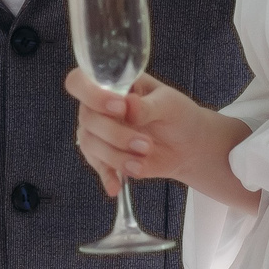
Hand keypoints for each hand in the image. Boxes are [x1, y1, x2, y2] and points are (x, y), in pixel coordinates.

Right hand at [62, 69, 258, 210]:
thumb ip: (147, 105)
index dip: (92, 94)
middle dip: (116, 134)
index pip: (80, 82)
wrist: (187, 144)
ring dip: (116, 155)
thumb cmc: (177, 114)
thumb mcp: (169, 103)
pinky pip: (97, 166)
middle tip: (146, 143)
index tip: (119, 108)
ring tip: (143, 160)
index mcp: (111, 85)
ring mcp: (99, 133)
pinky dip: (106, 176)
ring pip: (90, 144)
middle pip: (87, 118)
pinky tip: (115, 186)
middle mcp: (98, 107)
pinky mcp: (105, 157)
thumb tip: (128, 104)